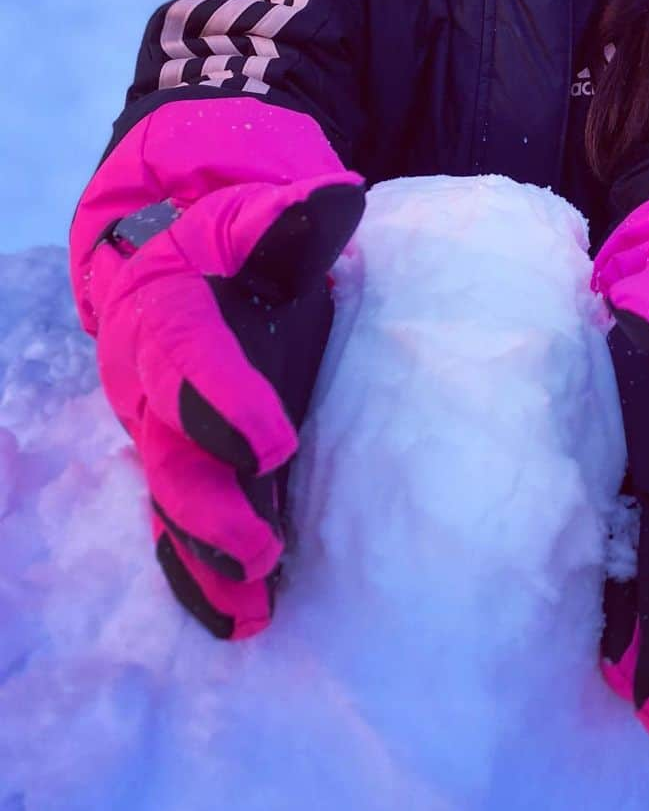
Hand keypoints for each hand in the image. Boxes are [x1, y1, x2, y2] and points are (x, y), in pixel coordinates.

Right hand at [87, 172, 365, 637]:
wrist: (173, 267)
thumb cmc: (225, 248)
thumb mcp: (251, 220)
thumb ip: (289, 218)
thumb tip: (339, 194)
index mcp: (162, 311)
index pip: (184, 358)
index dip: (221, 402)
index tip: (274, 446)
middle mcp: (147, 380)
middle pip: (168, 449)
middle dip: (209, 504)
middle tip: (259, 548)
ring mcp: (158, 428)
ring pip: (171, 500)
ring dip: (204, 559)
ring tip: (249, 610)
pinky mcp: (180, 459)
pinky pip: (180, 520)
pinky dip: (200, 570)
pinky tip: (240, 616)